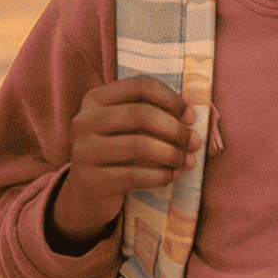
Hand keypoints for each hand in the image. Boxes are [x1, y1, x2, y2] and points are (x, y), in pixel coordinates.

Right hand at [48, 75, 195, 249]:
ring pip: (139, 146)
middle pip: (141, 114)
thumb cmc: (116, 152)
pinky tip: (171, 175)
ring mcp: (83, 151)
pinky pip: (134, 175)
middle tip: (194, 142)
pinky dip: (160, 175)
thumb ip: (153, 112)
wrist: (87, 192)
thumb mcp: (127, 127)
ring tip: (187, 161)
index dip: (170, 98)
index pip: (140, 86)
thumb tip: (189, 108)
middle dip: (175, 129)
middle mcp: (84, 121)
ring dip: (172, 154)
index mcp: (95, 99)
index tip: (190, 116)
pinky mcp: (91, 180)